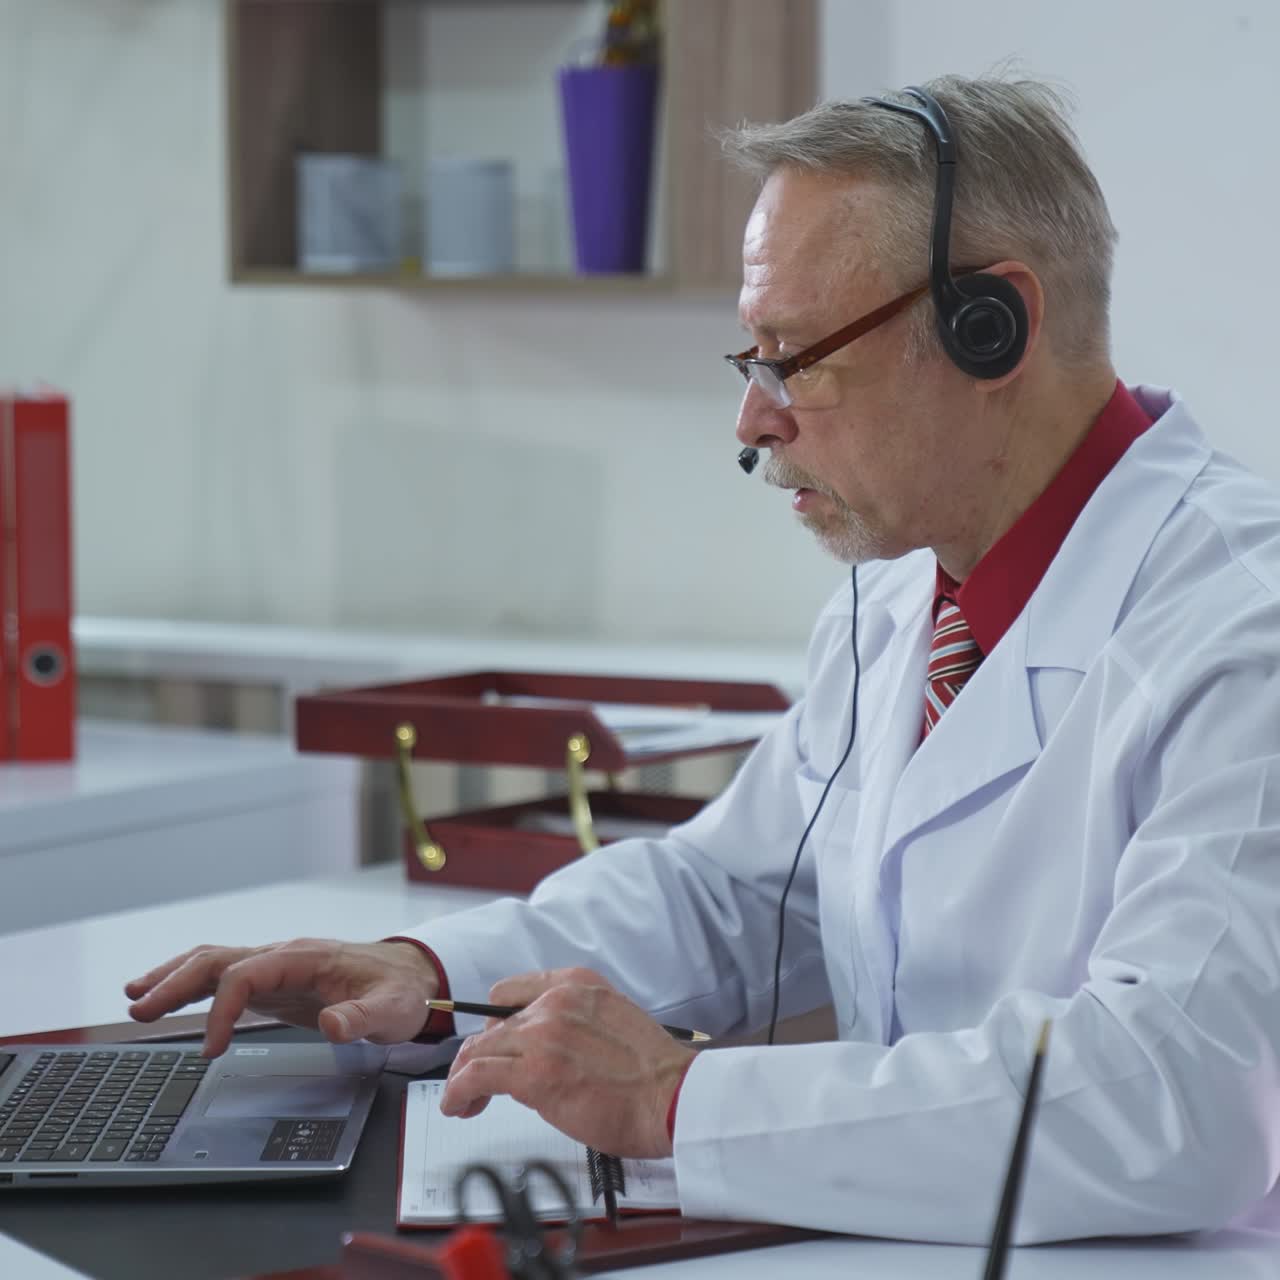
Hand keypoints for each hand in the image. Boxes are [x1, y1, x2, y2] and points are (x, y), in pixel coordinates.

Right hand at [124, 937, 439, 1057]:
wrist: (410, 977)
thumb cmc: (400, 990)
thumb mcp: (391, 1009)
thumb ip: (362, 1016)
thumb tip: (334, 1024)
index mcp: (307, 957)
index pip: (248, 974)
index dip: (223, 1009)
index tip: (211, 1047)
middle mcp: (284, 956)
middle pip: (219, 960)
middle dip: (176, 981)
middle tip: (139, 1008)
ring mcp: (276, 967)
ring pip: (215, 963)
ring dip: (174, 979)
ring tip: (135, 1000)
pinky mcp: (274, 983)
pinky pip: (225, 979)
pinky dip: (192, 987)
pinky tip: (167, 1000)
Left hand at [440, 968, 693, 1158]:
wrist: (673, 1098)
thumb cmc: (652, 1073)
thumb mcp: (611, 1020)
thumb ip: (573, 1022)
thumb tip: (542, 1049)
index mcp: (576, 983)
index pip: (509, 992)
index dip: (493, 1024)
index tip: (492, 1046)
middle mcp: (555, 1001)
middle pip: (490, 1026)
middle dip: (478, 1056)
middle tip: (475, 1084)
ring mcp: (543, 1036)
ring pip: (478, 1050)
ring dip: (462, 1077)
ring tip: (461, 1100)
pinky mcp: (535, 1074)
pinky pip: (476, 1076)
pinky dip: (458, 1092)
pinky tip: (458, 1106)